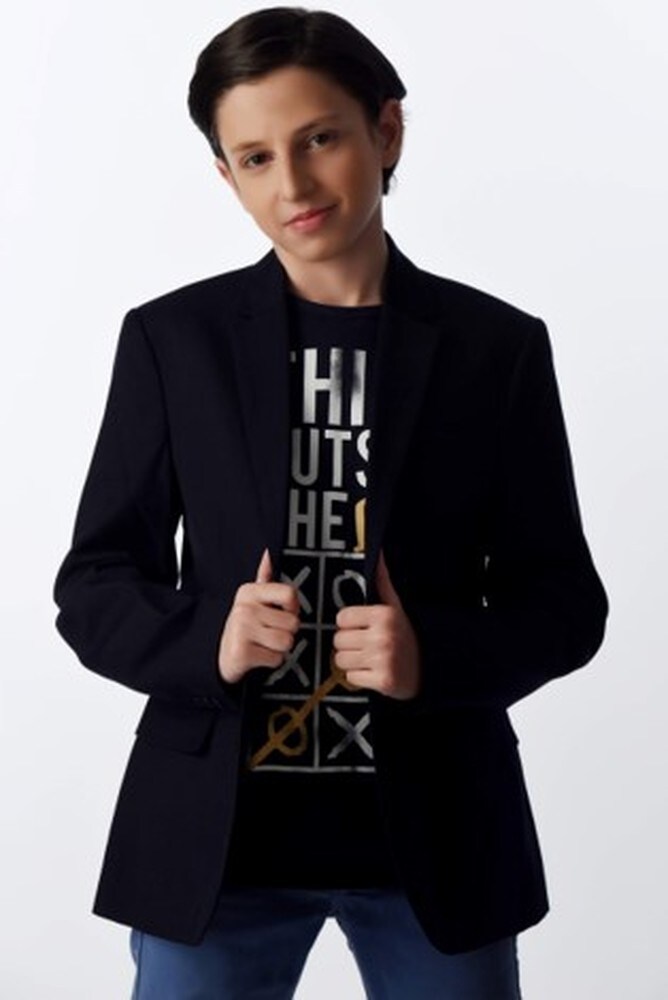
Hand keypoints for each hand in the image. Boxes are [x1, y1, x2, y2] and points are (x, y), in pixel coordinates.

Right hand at [218, 549, 299, 683]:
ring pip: (287, 641)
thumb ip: (263, 577)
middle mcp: (244, 608)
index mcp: (249, 592)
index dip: (293, 607)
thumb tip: (267, 554)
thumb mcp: (251, 600)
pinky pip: (277, 658)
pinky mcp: (243, 653)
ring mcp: (242, 630)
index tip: (284, 612)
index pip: (289, 593)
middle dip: (286, 631)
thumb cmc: (243, 627)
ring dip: (280, 647)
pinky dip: (272, 661)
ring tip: (265, 643)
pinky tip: (259, 654)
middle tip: (270, 632)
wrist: (221, 655)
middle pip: (292, 622)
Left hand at [333, 550, 420, 699]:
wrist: (428, 669)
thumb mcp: (396, 607)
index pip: (342, 618)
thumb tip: (379, 552)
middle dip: (349, 645)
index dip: (349, 625)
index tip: (362, 629)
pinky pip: (350, 678)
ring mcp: (382, 659)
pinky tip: (373, 672)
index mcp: (383, 615)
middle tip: (366, 646)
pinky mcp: (382, 681)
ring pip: (340, 660)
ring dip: (351, 662)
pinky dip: (359, 678)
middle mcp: (383, 635)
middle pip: (338, 640)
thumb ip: (383, 581)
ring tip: (369, 659)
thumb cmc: (406, 636)